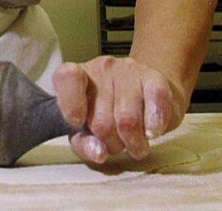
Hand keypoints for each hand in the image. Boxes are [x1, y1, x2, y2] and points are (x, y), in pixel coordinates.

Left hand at [53, 56, 184, 164]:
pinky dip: (154, 123)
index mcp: (78, 76)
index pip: (66, 77)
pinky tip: (152, 131)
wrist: (142, 96)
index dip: (71, 104)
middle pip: (101, 120)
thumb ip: (85, 145)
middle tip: (116, 142)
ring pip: (128, 119)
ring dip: (133, 142)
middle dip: (111, 143)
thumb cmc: (107, 115)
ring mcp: (128, 69)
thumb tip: (99, 153)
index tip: (78, 122)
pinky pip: (156, 100)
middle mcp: (101, 68)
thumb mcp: (86, 131)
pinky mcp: (154, 77)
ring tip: (135, 142)